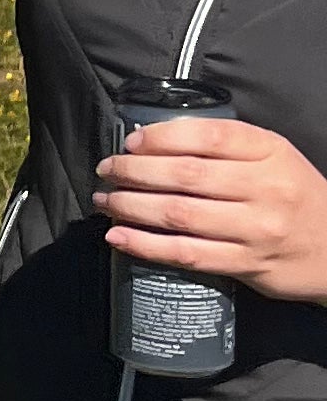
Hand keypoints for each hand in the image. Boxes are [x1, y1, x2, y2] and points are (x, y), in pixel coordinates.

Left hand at [95, 115, 326, 304]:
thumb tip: (156, 140)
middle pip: (185, 174)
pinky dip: (146, 245)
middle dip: (135, 171)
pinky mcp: (247, 264)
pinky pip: (186, 254)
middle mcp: (266, 188)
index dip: (161, 136)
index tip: (131, 142)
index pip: (208, 135)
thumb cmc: (295, 197)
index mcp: (271, 151)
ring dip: (131, 207)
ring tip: (106, 201)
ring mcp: (256, 229)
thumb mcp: (275, 158)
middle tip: (107, 170)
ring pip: (179, 214)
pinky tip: (119, 237)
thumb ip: (228, 147)